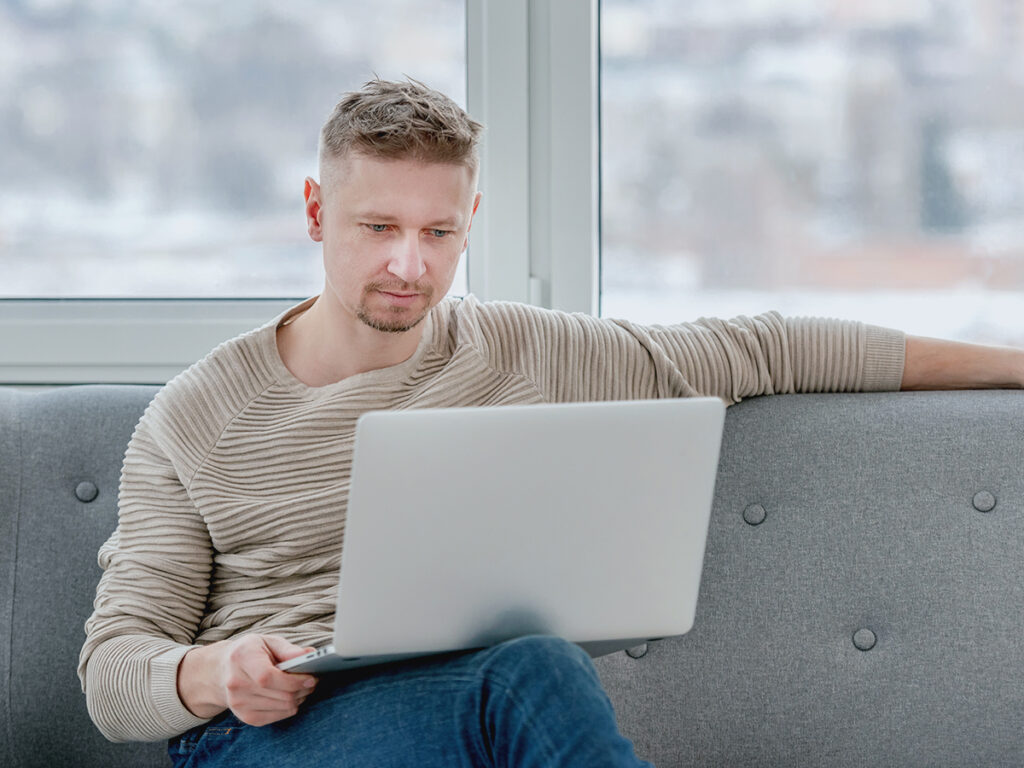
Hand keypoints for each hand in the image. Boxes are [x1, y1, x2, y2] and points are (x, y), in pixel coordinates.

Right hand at [178, 634, 317, 726]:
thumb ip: (288, 649)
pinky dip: (289, 708)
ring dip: (299, 699)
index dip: (292, 681)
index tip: (311, 678)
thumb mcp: (268, 642)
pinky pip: (277, 716)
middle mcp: (236, 683)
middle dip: (302, 690)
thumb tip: (310, 654)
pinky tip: (291, 696)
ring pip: (282, 707)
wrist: (223, 670)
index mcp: (241, 659)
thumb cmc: (250, 652)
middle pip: (279, 695)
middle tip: (312, 682)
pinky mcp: (245, 717)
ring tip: (303, 688)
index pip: (267, 677)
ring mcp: (238, 703)